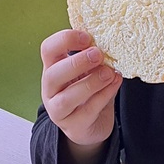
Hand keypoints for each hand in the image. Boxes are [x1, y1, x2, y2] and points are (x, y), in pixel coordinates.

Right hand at [40, 29, 120, 155]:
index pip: (48, 49)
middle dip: (76, 63)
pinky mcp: (74, 126)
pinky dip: (103, 95)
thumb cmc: (89, 93)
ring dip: (90, 83)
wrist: (92, 126)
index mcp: (53, 68)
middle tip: (98, 54)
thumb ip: (93, 58)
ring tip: (109, 72)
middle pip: (52, 75)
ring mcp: (58, 110)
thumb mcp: (89, 71)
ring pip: (66, 98)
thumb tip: (109, 40)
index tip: (87, 37)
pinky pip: (87, 111)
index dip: (64, 40)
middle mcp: (51, 89)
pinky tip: (115, 83)